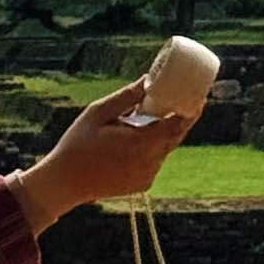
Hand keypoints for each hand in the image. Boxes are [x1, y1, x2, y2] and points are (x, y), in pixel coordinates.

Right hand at [11, 81, 191, 238]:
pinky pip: (154, 161)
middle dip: (179, 118)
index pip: (178, 125)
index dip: (191, 110)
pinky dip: (149, 149)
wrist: (66, 182)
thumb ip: (127, 97)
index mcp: (141, 142)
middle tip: (180, 99)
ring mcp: (148, 175)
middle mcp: (150, 162)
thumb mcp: (99, 113)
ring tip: (143, 120)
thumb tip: (148, 80)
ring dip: (160, 134)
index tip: (198, 96)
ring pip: (164, 149)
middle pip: (175, 136)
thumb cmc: (78, 143)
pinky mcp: (143, 184)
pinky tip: (129, 143)